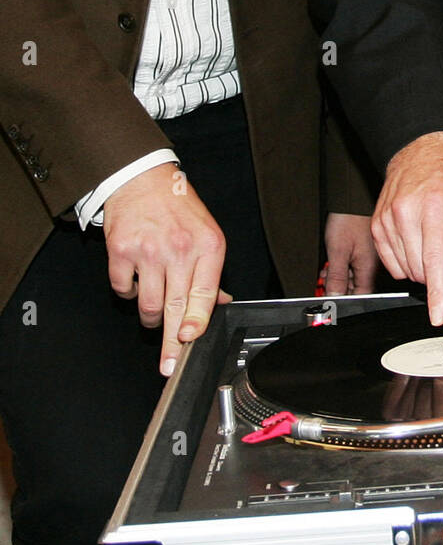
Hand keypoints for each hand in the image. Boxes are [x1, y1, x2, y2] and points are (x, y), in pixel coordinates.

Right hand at [102, 163, 229, 375]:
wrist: (143, 179)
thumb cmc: (178, 207)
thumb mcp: (206, 233)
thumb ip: (211, 272)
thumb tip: (219, 305)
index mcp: (207, 246)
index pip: (204, 294)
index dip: (196, 322)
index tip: (188, 340)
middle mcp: (178, 249)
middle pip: (175, 307)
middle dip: (171, 342)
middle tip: (169, 365)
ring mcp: (148, 251)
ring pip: (147, 305)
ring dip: (150, 315)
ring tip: (154, 307)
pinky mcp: (121, 251)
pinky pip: (123, 289)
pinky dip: (128, 292)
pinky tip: (136, 279)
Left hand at [324, 212, 378, 294]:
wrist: (352, 200)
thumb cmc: (349, 220)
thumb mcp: (337, 251)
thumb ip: (337, 278)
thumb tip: (334, 297)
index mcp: (369, 269)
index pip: (360, 297)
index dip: (345, 301)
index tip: (331, 300)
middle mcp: (372, 266)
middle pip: (356, 288)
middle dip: (339, 288)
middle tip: (326, 281)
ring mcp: (369, 259)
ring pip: (354, 278)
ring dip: (339, 278)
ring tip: (327, 271)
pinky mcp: (365, 252)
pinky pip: (354, 267)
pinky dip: (342, 268)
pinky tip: (333, 263)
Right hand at [373, 131, 442, 325]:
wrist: (418, 154)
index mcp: (435, 207)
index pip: (435, 260)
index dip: (437, 293)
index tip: (438, 315)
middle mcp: (406, 213)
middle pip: (422, 270)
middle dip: (440, 276)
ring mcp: (387, 220)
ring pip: (406, 271)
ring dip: (423, 270)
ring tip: (434, 244)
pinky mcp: (376, 226)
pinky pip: (391, 264)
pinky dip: (407, 263)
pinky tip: (417, 243)